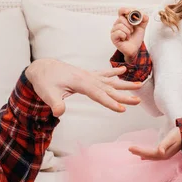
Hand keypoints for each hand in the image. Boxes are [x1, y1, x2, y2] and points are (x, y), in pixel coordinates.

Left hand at [25, 59, 141, 116]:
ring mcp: (88, 75)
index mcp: (80, 82)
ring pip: (109, 80)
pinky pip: (103, 74)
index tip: (122, 109)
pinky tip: (123, 70)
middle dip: (124, 95)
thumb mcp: (47, 93)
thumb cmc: (44, 81)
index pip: (98, 94)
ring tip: (139, 84)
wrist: (41, 68)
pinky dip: (113, 72)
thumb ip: (54, 103)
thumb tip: (59, 113)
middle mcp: (87, 77)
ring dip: (124, 83)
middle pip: (108, 88)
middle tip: (138, 101)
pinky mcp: (86, 75)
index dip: (110, 102)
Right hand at [111, 8, 148, 62]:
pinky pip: (119, 32)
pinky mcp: (113, 37)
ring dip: (128, 31)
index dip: (125, 10)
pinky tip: (125, 38)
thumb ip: (144, 19)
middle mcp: (117, 24)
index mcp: (123, 20)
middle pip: (121, 18)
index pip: (121, 11)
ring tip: (129, 35)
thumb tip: (143, 14)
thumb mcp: (142, 27)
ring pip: (120, 26)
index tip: (130, 11)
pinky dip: (124, 36)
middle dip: (130, 24)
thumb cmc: (135, 37)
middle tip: (132, 30)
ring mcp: (114, 30)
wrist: (135, 48)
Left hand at [128, 126, 181, 159]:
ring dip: (142, 154)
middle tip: (129, 149)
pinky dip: (147, 155)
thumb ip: (165, 144)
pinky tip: (143, 157)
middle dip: (139, 152)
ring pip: (151, 156)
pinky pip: (154, 155)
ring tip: (133, 151)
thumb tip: (160, 152)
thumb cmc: (180, 135)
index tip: (130, 148)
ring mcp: (165, 155)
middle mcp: (164, 156)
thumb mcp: (172, 138)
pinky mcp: (166, 152)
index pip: (149, 153)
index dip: (139, 151)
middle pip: (149, 156)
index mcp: (164, 153)